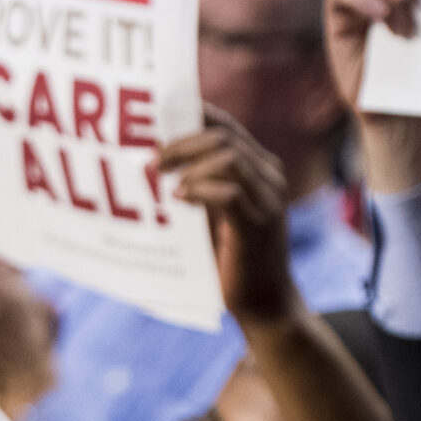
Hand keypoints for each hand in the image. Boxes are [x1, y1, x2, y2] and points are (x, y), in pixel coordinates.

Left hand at [168, 107, 294, 327]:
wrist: (264, 304)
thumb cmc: (231, 259)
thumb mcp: (213, 213)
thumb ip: (198, 186)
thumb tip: (152, 163)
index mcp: (259, 168)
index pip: (226, 127)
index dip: (192, 116)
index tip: (155, 121)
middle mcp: (269, 177)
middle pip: (224, 136)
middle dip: (181, 142)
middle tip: (151, 159)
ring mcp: (268, 200)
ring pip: (229, 157)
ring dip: (188, 162)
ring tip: (160, 178)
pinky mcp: (259, 226)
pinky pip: (230, 193)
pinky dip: (200, 189)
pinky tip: (178, 199)